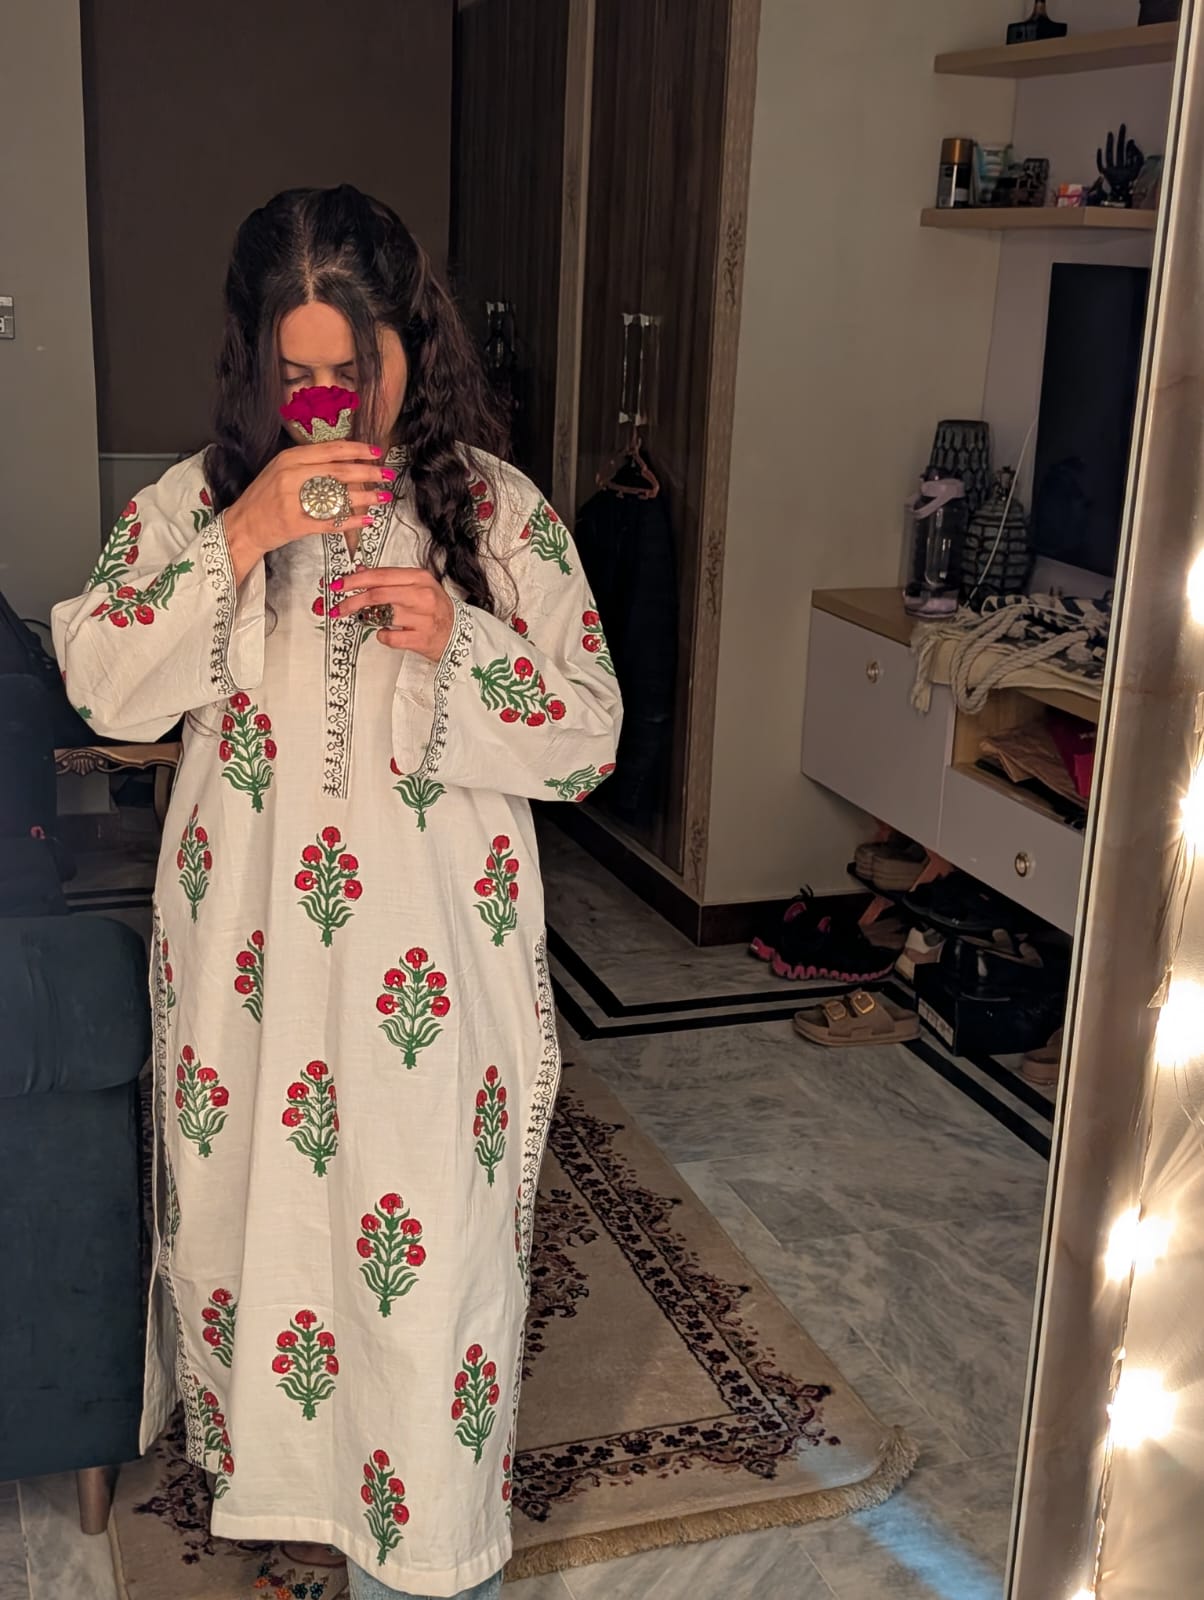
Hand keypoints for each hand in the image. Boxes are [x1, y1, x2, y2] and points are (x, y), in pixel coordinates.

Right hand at [222, 442, 392, 582]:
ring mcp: (293, 500)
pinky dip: (351, 521)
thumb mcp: (281, 469)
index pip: (331, 450)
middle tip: (388, 475)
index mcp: (290, 458)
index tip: (377, 452)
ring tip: (383, 497)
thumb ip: (309, 462)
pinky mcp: (296, 524)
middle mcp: (291, 476)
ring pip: (337, 496)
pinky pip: (330, 521)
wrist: (243, 525)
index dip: (357, 450)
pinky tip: (367, 520)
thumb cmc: (265, 497)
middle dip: (368, 473)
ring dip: (365, 497)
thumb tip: (344, 457)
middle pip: (339, 471)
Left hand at [331, 567, 454, 661]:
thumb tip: (358, 572)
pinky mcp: (421, 639)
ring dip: (368, 619)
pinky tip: (386, 633)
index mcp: (420, 578)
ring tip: (365, 619)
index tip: (338, 585)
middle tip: (338, 608)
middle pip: (378, 595)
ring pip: (383, 616)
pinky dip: (382, 636)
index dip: (355, 580)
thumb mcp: (415, 586)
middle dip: (353, 601)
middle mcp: (423, 596)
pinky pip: (390, 638)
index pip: (380, 575)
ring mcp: (423, 618)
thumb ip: (388, 579)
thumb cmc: (433, 609)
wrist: (457, 634)